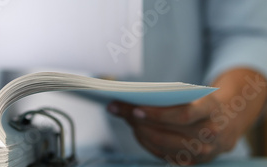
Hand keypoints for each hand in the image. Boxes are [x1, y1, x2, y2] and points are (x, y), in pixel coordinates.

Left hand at [107, 69, 266, 164]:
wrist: (228, 122)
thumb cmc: (201, 103)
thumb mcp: (192, 93)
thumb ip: (167, 95)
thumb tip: (129, 97)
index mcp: (212, 109)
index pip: (183, 115)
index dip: (157, 114)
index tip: (135, 108)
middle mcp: (210, 133)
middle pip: (168, 131)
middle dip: (140, 121)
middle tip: (119, 109)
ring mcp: (203, 151)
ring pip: (163, 144)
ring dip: (139, 131)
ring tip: (125, 118)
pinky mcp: (192, 162)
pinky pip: (163, 154)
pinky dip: (146, 141)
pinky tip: (137, 130)